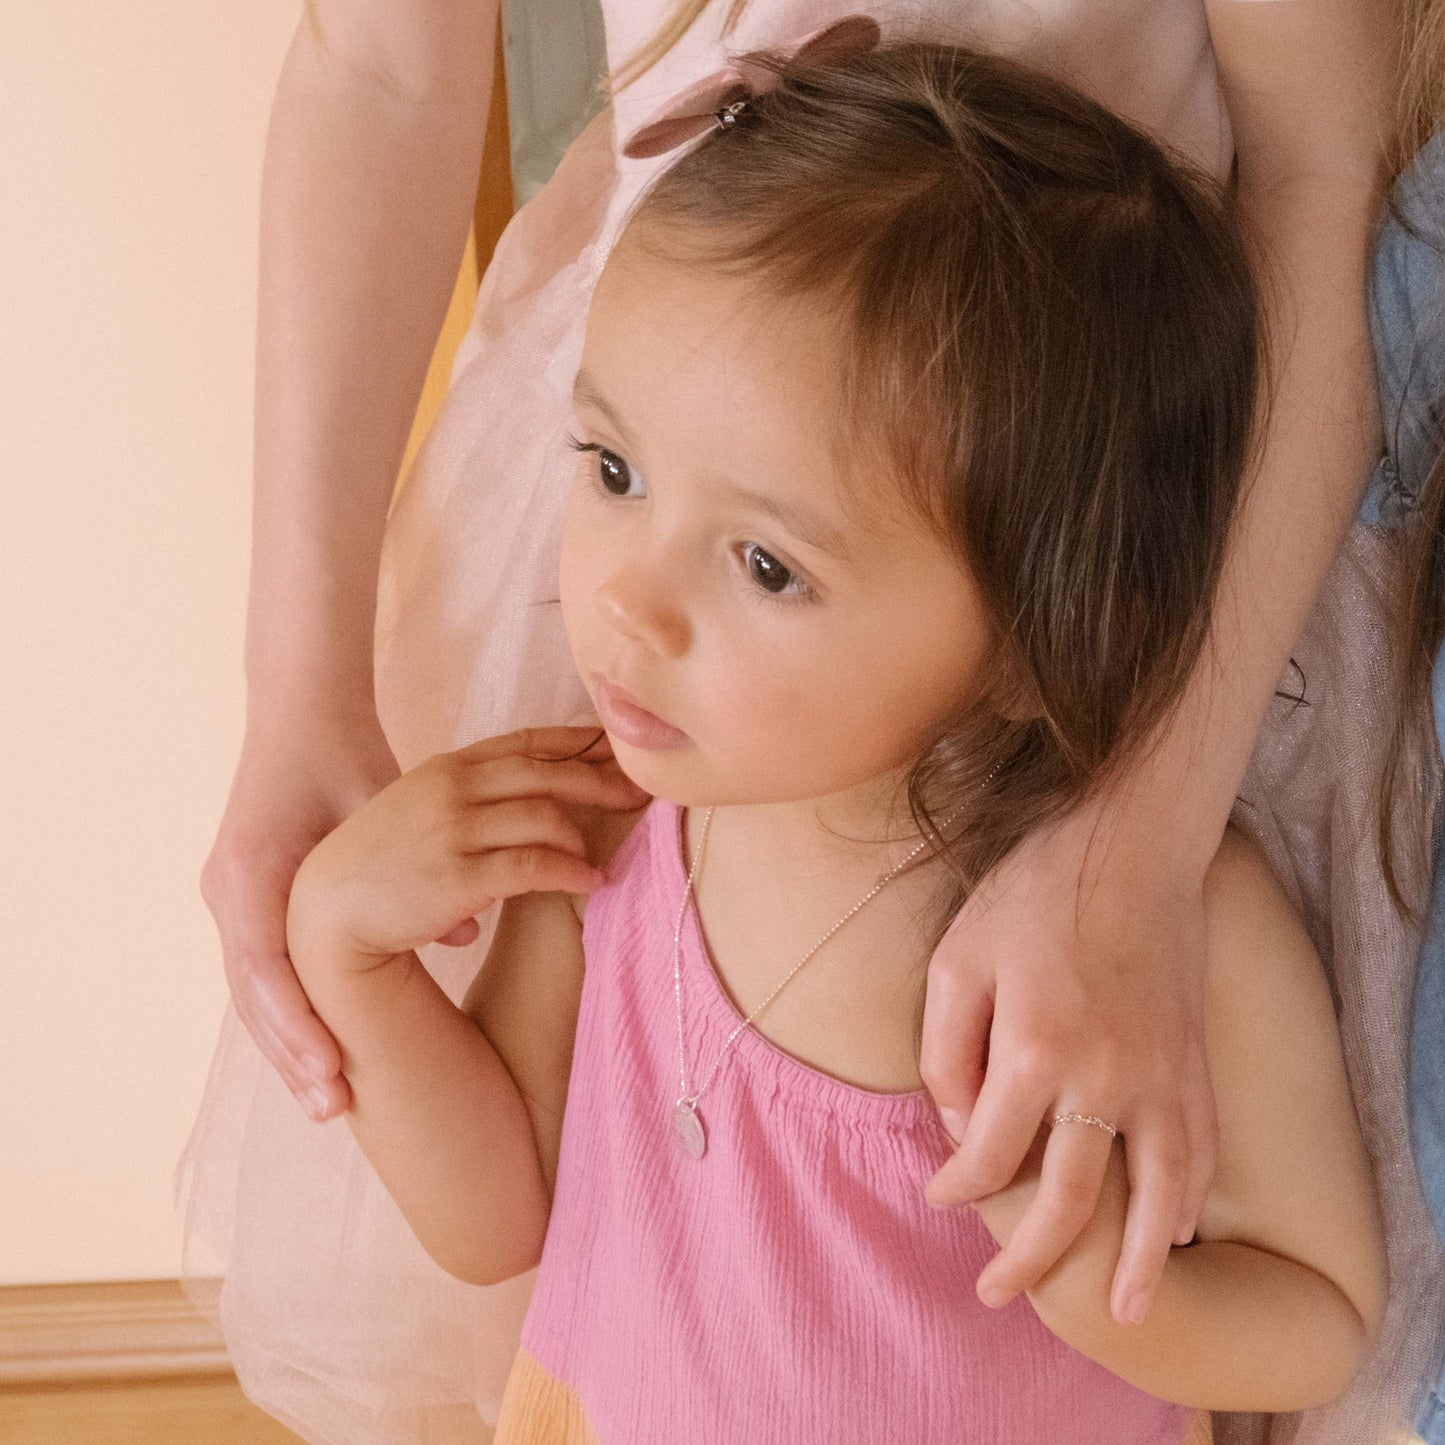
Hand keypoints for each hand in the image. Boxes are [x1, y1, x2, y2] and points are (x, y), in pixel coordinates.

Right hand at [200, 699, 403, 1123]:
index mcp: (252, 871)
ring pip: (255, 995)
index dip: (298, 1024)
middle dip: (292, 1054)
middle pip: (255, 995)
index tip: (330, 1074)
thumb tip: (468, 928)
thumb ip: (413, 866)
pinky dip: (290, 1014)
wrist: (299, 717)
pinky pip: (264, 974)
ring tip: (326, 1102)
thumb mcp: (376, 806)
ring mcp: (231, 901)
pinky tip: (318, 1054)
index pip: (267, 966)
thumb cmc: (339, 756)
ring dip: (289, 1047)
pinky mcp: (245, 904)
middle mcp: (231, 894)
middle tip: (330, 1109)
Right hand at [286, 726, 649, 971]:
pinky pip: (534, 865)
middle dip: (601, 780)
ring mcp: (454, 829)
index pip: (526, 742)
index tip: (618, 747)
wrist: (325, 913)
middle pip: (548, 772)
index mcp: (446, 767)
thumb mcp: (417, 813)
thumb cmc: (375, 868)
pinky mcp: (458, 875)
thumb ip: (466, 806)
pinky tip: (591, 882)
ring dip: (582, 838)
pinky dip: (570, 872)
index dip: (578, 742)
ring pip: (546, 817)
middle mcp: (453, 787)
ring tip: (601, 856)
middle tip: (640, 793)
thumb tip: (520, 827)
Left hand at [919, 793, 1217, 1327]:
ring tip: (1124, 1311)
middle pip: (1069, 1200)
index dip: (957, 1186)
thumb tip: (958, 1127)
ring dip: (1138, 1262)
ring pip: (1156, 1195)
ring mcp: (1161, 1076)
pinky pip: (1201, 1150)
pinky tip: (1176, 1230)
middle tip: (998, 1294)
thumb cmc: (1031, 895)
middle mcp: (1104, 1077)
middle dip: (1030, 1259)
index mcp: (1033, 1049)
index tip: (939, 1193)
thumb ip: (946, 1050)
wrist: (1128, 846)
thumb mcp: (958, 958)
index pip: (989, 1156)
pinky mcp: (1195, 1064)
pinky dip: (1190, 1199)